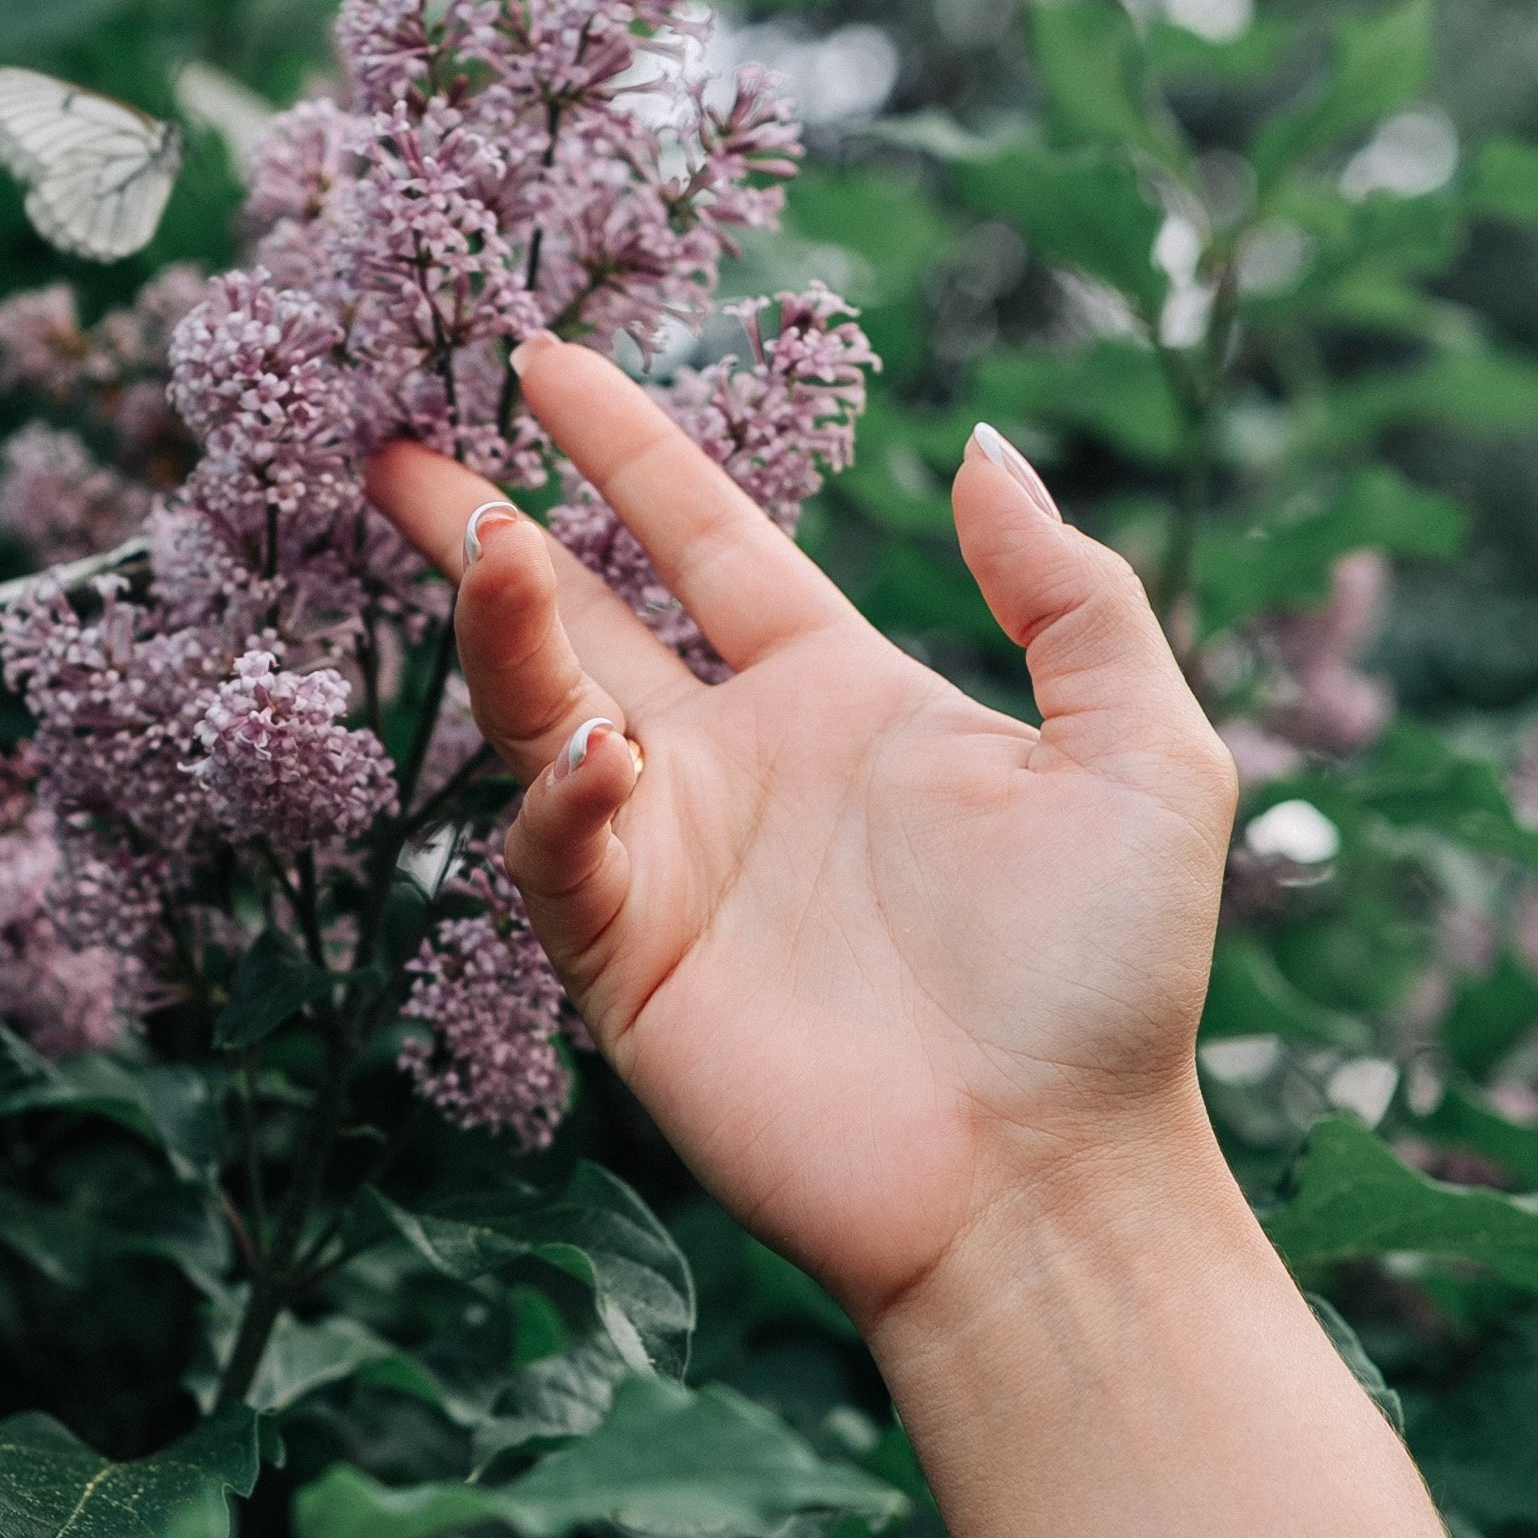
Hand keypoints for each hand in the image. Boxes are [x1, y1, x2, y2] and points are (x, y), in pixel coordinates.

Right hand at [366, 339, 1238, 1332]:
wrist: (1055, 1177)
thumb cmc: (1111, 982)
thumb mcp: (1147, 753)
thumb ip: (1070, 595)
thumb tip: (981, 447)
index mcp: (840, 699)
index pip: (705, 543)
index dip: (627, 449)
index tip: (542, 359)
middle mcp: (736, 768)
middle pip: (576, 617)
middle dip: (481, 527)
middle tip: (391, 439)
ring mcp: (671, 865)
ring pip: (539, 718)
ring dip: (503, 633)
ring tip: (484, 545)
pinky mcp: (628, 967)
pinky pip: (558, 858)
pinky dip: (559, 799)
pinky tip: (598, 755)